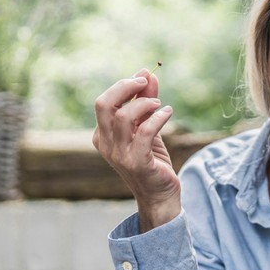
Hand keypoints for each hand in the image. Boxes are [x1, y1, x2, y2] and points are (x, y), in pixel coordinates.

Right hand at [93, 68, 180, 231]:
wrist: (160, 195)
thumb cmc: (152, 160)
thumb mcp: (147, 127)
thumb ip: (145, 102)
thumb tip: (148, 75)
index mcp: (103, 135)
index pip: (105, 102)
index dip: (124, 84)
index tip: (144, 75)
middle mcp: (106, 144)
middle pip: (104, 105)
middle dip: (125, 87)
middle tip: (146, 81)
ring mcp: (119, 155)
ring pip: (124, 117)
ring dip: (145, 104)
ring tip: (160, 105)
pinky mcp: (137, 163)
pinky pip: (144, 133)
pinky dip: (158, 118)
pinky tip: (167, 113)